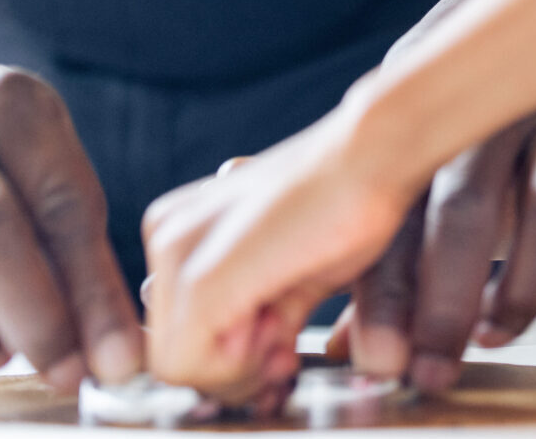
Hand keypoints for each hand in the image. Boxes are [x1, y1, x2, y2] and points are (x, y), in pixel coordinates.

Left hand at [142, 96, 418, 398]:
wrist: (369, 158)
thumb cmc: (340, 209)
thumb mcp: (286, 278)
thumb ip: (257, 321)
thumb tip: (249, 376)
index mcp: (180, 232)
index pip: (176, 334)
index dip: (228, 361)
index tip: (276, 346)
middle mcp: (167, 235)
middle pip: (173, 352)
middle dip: (233, 369)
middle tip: (282, 349)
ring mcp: (176, 251)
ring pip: (176, 363)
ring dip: (240, 370)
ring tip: (284, 336)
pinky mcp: (201, 276)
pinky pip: (190, 360)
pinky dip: (242, 368)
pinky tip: (281, 337)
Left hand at [338, 83, 535, 389]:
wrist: (513, 21)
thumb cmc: (444, 118)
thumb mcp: (402, 159)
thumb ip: (379, 251)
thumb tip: (348, 349)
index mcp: (420, 116)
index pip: (393, 211)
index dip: (385, 292)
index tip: (383, 358)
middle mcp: (487, 112)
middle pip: (468, 206)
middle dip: (449, 299)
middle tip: (435, 368)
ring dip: (527, 283)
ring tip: (497, 331)